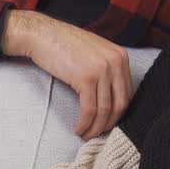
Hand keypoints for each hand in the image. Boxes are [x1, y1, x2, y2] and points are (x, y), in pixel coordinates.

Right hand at [1, 10, 133, 139]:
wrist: (42, 34)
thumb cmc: (63, 44)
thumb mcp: (94, 52)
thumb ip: (106, 69)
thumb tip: (109, 97)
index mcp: (120, 56)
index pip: (127, 93)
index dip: (117, 113)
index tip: (107, 122)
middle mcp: (116, 62)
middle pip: (120, 104)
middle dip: (109, 123)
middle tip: (98, 133)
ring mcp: (102, 70)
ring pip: (105, 109)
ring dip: (96, 127)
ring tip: (86, 134)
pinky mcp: (86, 78)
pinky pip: (90, 109)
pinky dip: (85, 123)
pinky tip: (78, 128)